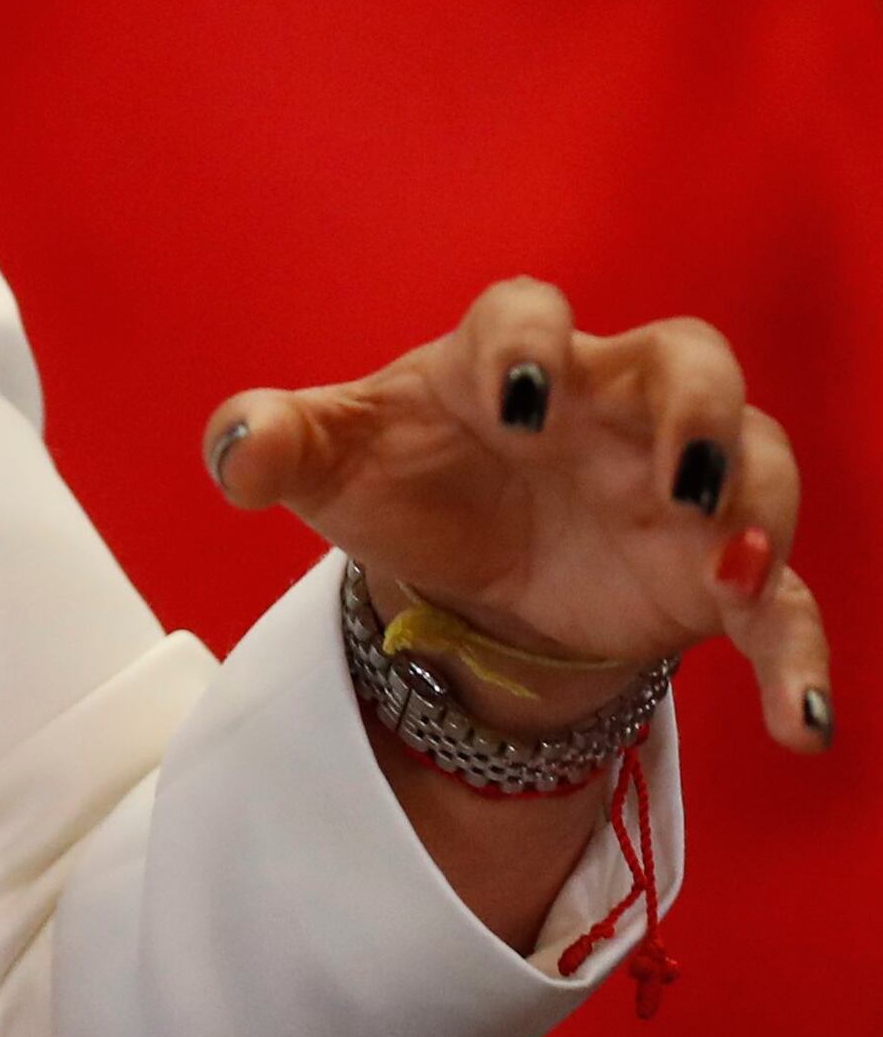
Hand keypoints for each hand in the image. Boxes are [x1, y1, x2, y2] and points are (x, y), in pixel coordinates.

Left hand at [209, 278, 830, 752]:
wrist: (460, 572)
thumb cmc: (405, 483)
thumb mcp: (331, 467)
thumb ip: (274, 443)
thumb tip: (239, 451)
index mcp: (512, 362)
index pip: (529, 311)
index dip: (530, 345)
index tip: (516, 404)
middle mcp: (615, 404)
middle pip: (692, 359)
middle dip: (698, 407)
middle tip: (678, 470)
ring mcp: (678, 488)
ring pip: (761, 463)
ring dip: (763, 509)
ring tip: (737, 570)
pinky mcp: (713, 577)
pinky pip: (786, 609)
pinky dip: (798, 660)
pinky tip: (797, 725)